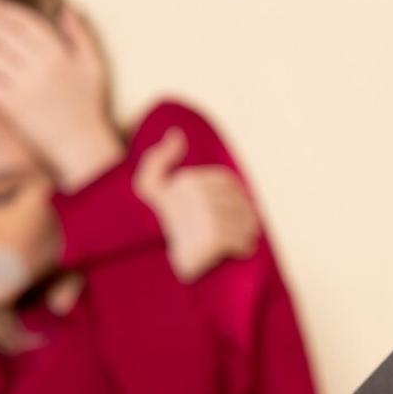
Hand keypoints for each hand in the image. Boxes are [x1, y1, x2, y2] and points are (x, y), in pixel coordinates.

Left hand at [0, 0, 121, 190]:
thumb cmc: (88, 106)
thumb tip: (66, 8)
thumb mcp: (93, 66)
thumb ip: (80, 35)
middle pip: (2, 36)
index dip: (2, 11)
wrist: (82, 146)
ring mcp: (25, 87)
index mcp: (59, 54)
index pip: (25, 23)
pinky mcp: (12, 108)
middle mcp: (40, 67)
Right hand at [132, 127, 260, 282]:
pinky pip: (240, 240)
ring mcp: (208, 217)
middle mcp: (200, 196)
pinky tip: (241, 251)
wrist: (144, 259)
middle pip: (238, 203)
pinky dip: (244, 247)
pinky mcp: (214, 239)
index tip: (235, 209)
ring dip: (247, 232)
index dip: (236, 196)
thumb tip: (176, 133)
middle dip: (244, 215)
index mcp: (191, 180)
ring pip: (242, 222)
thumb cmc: (147, 220)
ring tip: (245, 239)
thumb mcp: (147, 183)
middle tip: (247, 227)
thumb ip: (160, 156)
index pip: (228, 183)